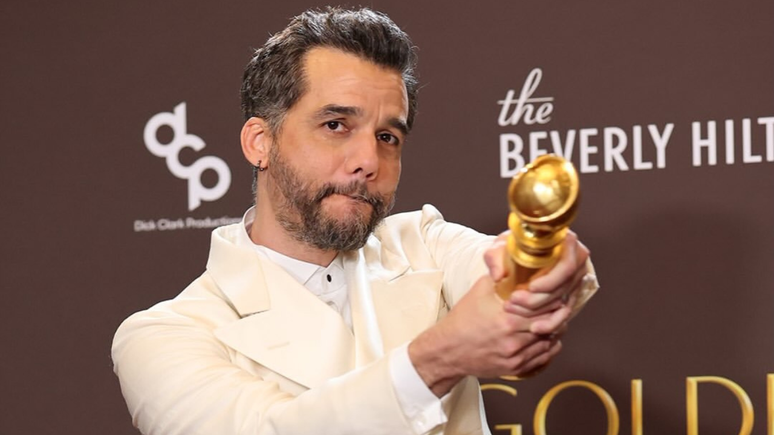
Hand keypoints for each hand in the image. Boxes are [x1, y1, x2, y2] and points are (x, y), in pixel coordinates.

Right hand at [409, 275, 560, 395]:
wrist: (448, 350)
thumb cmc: (463, 320)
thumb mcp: (479, 290)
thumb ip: (501, 278)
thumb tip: (519, 266)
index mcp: (507, 317)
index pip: (544, 308)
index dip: (553, 300)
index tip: (556, 294)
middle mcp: (513, 339)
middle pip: (550, 325)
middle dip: (556, 314)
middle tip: (559, 306)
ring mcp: (515, 356)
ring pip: (549, 341)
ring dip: (554, 330)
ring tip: (553, 320)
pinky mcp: (515, 368)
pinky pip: (543, 358)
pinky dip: (549, 347)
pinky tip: (547, 337)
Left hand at [484, 230, 589, 334]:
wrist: (517, 254)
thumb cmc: (512, 246)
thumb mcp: (500, 246)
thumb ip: (494, 257)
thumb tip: (498, 275)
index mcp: (567, 243)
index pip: (566, 267)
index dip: (550, 280)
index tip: (531, 287)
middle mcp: (576, 262)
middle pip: (563, 288)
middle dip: (538, 299)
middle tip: (514, 300)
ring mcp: (575, 280)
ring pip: (562, 303)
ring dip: (539, 312)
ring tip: (514, 309)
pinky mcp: (570, 294)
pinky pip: (563, 314)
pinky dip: (549, 323)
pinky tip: (535, 328)